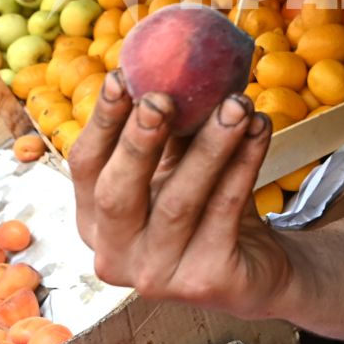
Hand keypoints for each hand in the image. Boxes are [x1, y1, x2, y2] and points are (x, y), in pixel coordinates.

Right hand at [67, 71, 288, 317]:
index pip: (84, 166)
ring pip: (178, 203)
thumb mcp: (177, 166)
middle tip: (163, 97)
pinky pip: (224, 212)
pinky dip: (244, 165)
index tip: (122, 76)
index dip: (102, 121)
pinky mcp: (204, 283)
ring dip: (210, 146)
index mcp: (94, 219)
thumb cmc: (205, 208)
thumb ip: (170, 127)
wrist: (256, 267)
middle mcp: (114, 254)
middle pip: (117, 193)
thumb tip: (174, 60)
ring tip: (236, 103)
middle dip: (139, 140)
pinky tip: (258, 130)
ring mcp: (156, 278)